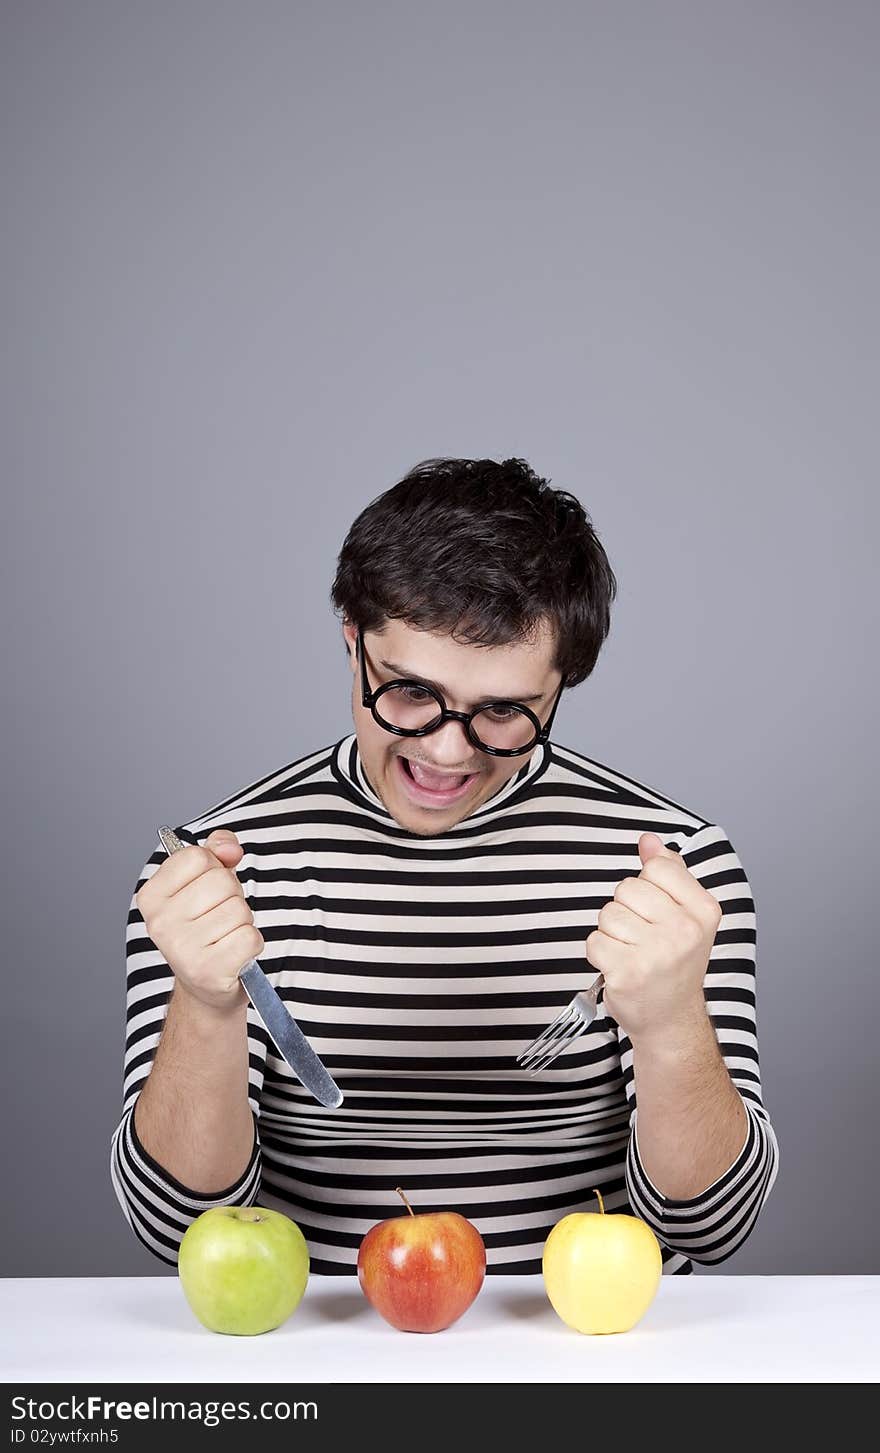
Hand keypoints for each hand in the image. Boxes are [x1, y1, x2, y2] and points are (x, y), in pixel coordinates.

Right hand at [135, 829, 263, 1013]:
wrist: (206, 983)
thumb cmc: (206, 925)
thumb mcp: (205, 880)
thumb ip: (217, 849)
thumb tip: (230, 848)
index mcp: (151, 896)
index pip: (196, 856)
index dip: (213, 867)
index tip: (205, 888)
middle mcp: (160, 923)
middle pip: (221, 881)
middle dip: (232, 895)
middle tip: (219, 916)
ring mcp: (182, 950)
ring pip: (238, 909)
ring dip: (242, 921)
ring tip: (225, 935)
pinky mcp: (209, 971)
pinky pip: (250, 937)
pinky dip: (251, 943)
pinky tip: (233, 953)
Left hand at [585, 833, 722, 1042]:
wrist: (671, 1019)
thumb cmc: (675, 962)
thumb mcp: (685, 914)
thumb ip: (669, 872)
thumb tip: (648, 840)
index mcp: (704, 910)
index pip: (657, 867)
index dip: (647, 886)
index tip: (658, 912)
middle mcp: (685, 931)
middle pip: (627, 888)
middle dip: (626, 909)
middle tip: (643, 938)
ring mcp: (657, 953)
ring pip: (608, 913)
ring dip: (611, 933)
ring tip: (632, 952)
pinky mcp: (628, 972)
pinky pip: (594, 940)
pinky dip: (600, 953)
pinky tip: (620, 966)